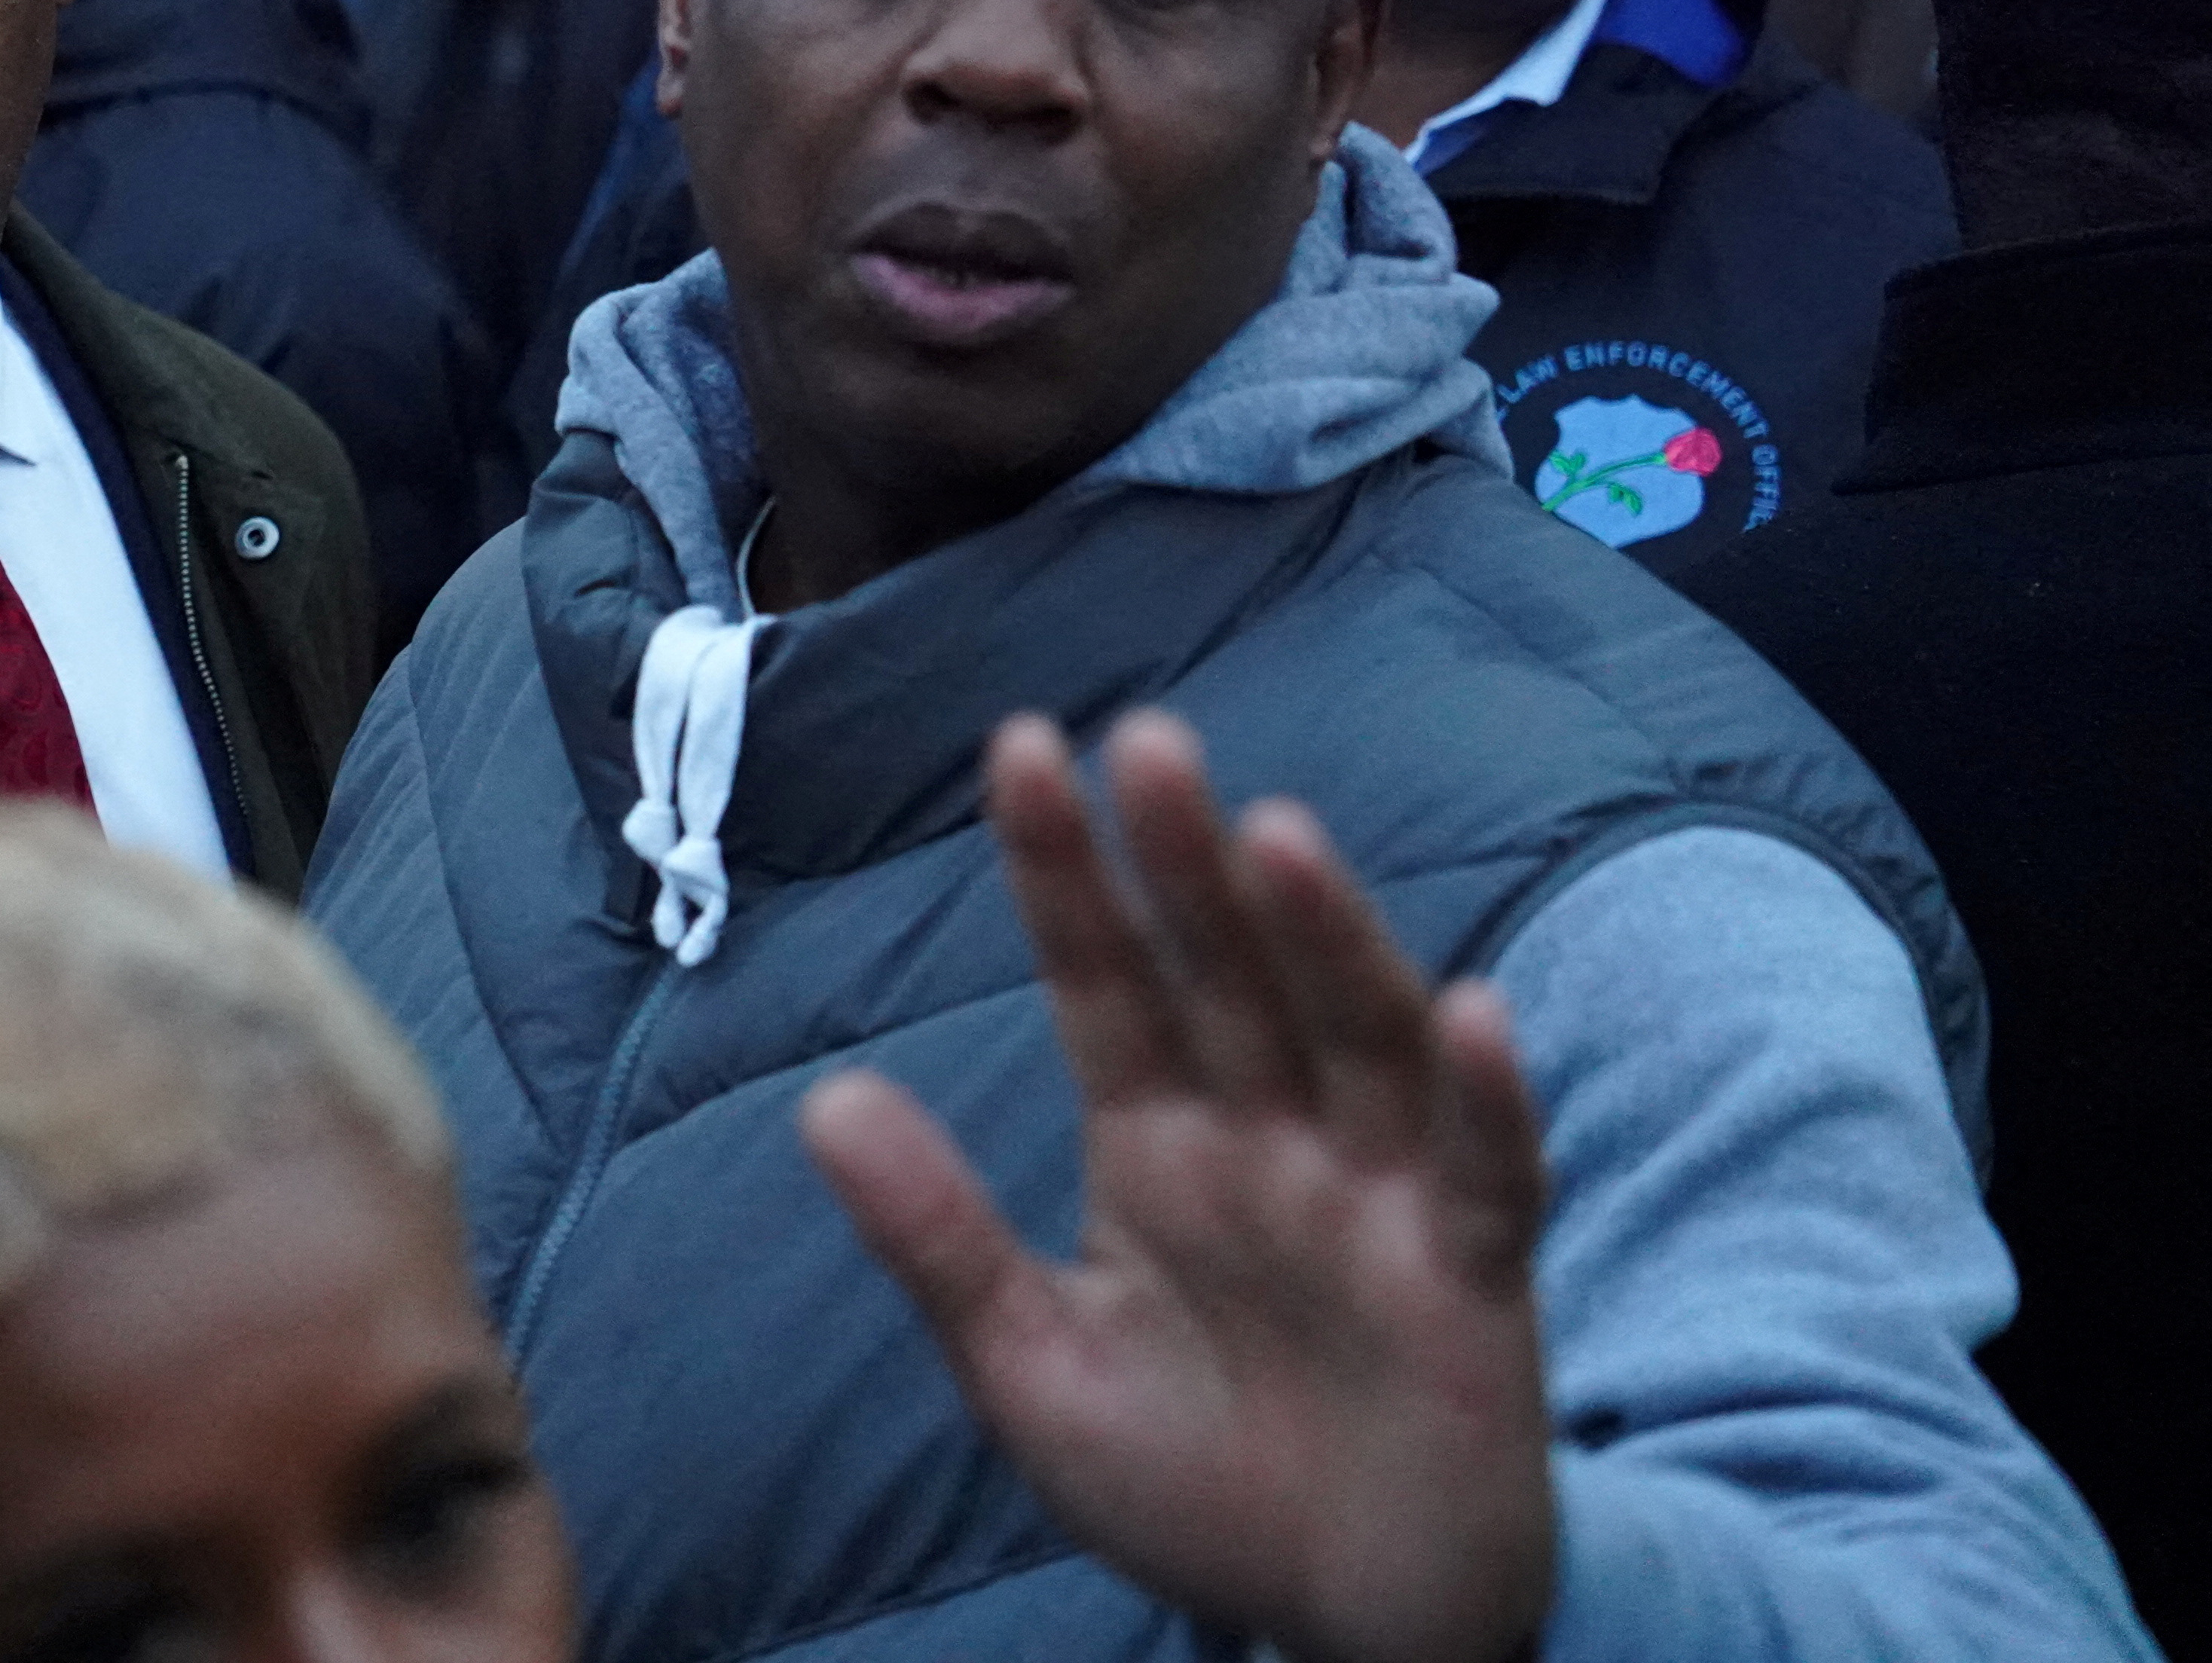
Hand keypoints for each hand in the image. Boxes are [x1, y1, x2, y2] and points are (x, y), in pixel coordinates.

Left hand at [800, 712, 1556, 1662]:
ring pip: (1356, 1040)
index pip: (1103, 979)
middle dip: (1187, 864)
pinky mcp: (1475, 1287)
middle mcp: (1269, 1142)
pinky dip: (1486, 1101)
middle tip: (1147, 740)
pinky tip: (1474, 1015)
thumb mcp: (1034, 1368)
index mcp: (1156, 1144)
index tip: (1021, 750)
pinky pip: (1489, 1179)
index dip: (1067, 873)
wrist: (1337, 1630)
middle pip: (1228, 977)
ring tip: (1277, 835)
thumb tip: (824, 1102)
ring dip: (1327, 939)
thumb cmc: (1191, 1486)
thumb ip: (941, 1240)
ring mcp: (1378, 1201)